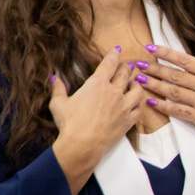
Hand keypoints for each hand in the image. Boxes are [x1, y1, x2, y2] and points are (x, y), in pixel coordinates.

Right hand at [50, 48, 145, 190]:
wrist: (83, 144)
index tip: (117, 49)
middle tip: (127, 65)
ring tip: (135, 82)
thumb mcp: (58, 104)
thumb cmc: (69, 123)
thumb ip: (58, 89)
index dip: (113, 55)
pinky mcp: (129, 120)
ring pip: (137, 90)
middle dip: (126, 68)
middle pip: (124, 75)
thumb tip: (54, 77)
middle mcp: (114, 92)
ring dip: (136, 84)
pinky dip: (139, 104)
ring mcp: (124, 106)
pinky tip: (137, 103)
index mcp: (97, 84)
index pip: (108, 64)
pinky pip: (139, 109)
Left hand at [137, 47, 194, 156]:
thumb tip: (188, 67)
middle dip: (154, 68)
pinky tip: (151, 101)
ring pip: (172, 91)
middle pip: (174, 75)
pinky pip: (177, 110)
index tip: (150, 48)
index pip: (184, 60)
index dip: (165, 53)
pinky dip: (162, 106)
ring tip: (140, 79)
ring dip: (154, 85)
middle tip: (139, 64)